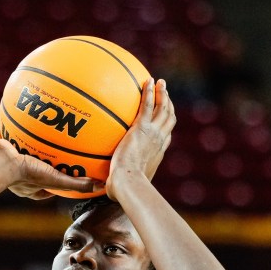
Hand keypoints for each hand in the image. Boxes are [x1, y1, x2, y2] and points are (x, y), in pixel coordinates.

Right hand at [0, 131, 95, 199]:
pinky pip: (9, 135)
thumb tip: (100, 187)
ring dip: (29, 142)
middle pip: (34, 167)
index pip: (46, 186)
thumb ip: (77, 184)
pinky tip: (24, 114)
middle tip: (53, 151)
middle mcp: (18, 175)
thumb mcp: (57, 180)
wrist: (0, 162)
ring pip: (21, 151)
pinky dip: (15, 127)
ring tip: (39, 130)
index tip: (65, 174)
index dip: (56, 181)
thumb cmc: (27, 174)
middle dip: (43, 160)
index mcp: (29, 186)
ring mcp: (7, 161)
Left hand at [106, 78, 174, 200]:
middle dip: (168, 105)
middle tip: (165, 94)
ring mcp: (153, 133)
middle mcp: (159, 141)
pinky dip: (150, 92)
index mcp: (157, 153)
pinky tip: (147, 81)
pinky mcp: (142, 127)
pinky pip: (148, 105)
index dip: (166, 127)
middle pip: (168, 118)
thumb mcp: (123, 183)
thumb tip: (102, 187)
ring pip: (163, 109)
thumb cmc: (124, 188)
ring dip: (163, 94)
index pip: (165, 137)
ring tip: (160, 83)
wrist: (128, 182)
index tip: (162, 120)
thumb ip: (115, 181)